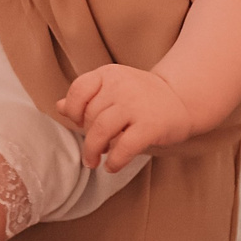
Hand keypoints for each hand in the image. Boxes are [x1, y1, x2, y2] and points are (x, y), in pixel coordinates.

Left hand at [58, 64, 193, 170]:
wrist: (182, 99)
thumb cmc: (141, 97)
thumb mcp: (112, 90)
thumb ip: (86, 98)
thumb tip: (59, 107)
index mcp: (108, 74)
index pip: (78, 90)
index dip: (74, 111)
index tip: (80, 124)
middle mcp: (120, 86)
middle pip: (90, 115)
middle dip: (87, 137)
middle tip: (92, 150)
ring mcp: (136, 104)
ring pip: (101, 130)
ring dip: (93, 151)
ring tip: (94, 161)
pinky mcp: (150, 125)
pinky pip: (124, 147)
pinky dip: (114, 161)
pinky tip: (112, 166)